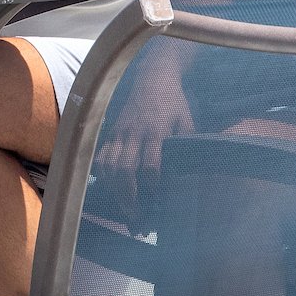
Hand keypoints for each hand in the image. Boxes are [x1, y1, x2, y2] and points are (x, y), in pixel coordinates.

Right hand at [94, 52, 191, 220]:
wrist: (153, 78)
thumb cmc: (174, 103)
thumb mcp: (187, 120)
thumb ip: (187, 143)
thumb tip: (193, 169)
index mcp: (156, 131)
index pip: (151, 164)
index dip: (152, 185)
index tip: (157, 201)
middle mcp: (134, 133)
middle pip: (125, 169)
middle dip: (129, 196)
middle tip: (136, 217)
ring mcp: (119, 133)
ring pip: (110, 166)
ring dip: (115, 190)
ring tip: (124, 209)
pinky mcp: (111, 132)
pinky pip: (102, 157)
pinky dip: (104, 176)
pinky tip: (111, 190)